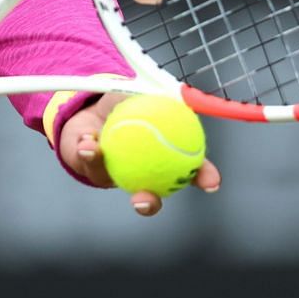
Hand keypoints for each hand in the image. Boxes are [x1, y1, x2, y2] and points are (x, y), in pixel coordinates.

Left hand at [58, 92, 220, 215]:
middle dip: (149, 203)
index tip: (212, 183)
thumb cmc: (131, 99)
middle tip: (144, 198)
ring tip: (95, 150)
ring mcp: (114, 173)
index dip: (204, 178)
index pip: (190, 172)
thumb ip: (167, 97)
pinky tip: (88, 140)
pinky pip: (86, 160)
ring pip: (109, 179)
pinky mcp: (88, 167)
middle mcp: (141, 174)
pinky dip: (87, 149)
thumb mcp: (152, 93)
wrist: (98, 100)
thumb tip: (187, 96)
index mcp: (164, 158)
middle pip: (150, 197)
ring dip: (101, 164)